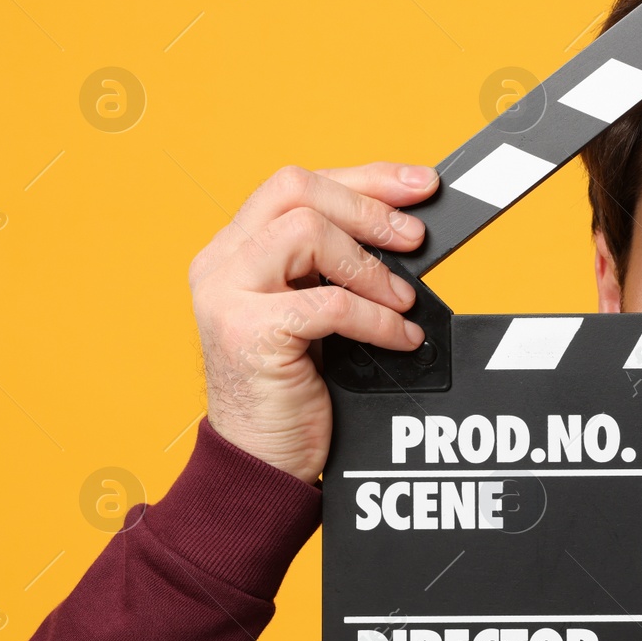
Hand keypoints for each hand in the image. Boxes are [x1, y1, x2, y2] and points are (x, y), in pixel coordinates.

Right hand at [189, 163, 438, 481]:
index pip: (297, 185)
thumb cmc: (292, 388)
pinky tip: (398, 337)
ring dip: (369, 266)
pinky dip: (376, 319)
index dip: (366, 179)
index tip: (420, 186)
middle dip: (369, 207)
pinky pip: (329, 302)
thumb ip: (336, 267)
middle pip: (298, 190)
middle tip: (415, 238)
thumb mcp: (314, 311)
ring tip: (401, 301)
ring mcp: (226, 295)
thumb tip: (405, 230)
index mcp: (235, 248)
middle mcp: (221, 262)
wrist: (260, 461)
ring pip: (307, 233)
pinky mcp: (247, 332)